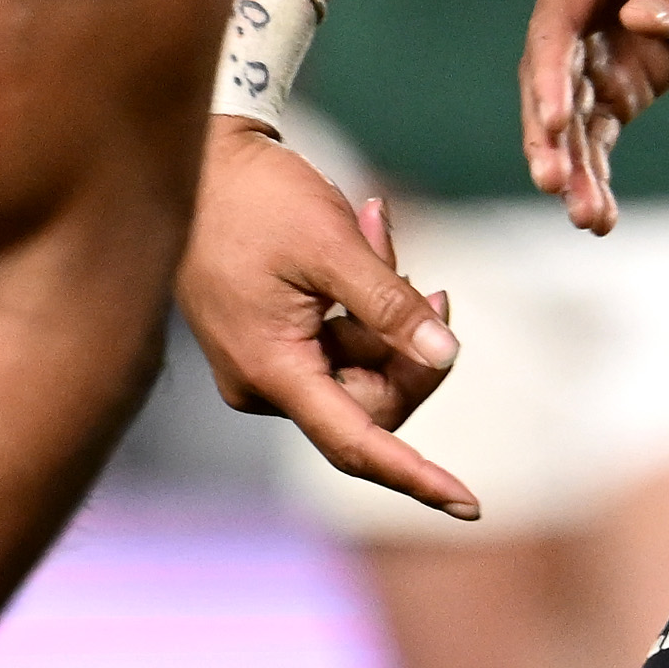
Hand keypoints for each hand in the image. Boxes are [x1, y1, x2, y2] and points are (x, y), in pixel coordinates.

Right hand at [176, 119, 473, 515]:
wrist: (199, 163)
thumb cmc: (258, 200)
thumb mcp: (334, 246)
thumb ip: (391, 306)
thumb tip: (448, 355)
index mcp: (273, 371)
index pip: (357, 444)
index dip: (416, 477)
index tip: (469, 504)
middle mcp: (265, 382)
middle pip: (372, 401)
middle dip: (411, 348)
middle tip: (433, 282)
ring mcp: (266, 363)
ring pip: (362, 366)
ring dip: (389, 313)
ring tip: (379, 231)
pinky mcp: (271, 340)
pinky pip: (340, 342)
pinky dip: (366, 303)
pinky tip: (367, 237)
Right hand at [522, 0, 668, 230]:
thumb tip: (641, 22)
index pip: (554, 23)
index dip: (549, 73)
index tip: (557, 120)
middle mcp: (573, 8)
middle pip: (547, 78)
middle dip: (550, 134)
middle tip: (554, 184)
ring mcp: (592, 51)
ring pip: (571, 119)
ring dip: (575, 168)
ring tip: (589, 218)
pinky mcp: (618, 83)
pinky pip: (599, 135)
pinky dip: (598, 173)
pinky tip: (601, 218)